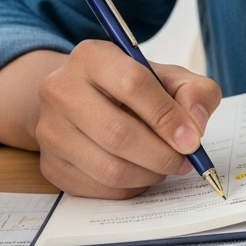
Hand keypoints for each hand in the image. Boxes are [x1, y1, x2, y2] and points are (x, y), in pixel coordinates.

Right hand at [33, 40, 222, 198]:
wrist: (83, 101)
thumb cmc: (132, 89)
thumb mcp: (168, 78)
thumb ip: (194, 93)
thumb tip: (195, 125)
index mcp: (92, 57)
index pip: (133, 83)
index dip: (167, 116)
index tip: (192, 139)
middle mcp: (60, 89)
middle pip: (118, 133)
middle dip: (162, 154)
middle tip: (184, 160)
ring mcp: (50, 130)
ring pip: (109, 168)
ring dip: (149, 174)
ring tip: (164, 165)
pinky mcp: (50, 165)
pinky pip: (100, 189)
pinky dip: (131, 187)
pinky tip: (141, 172)